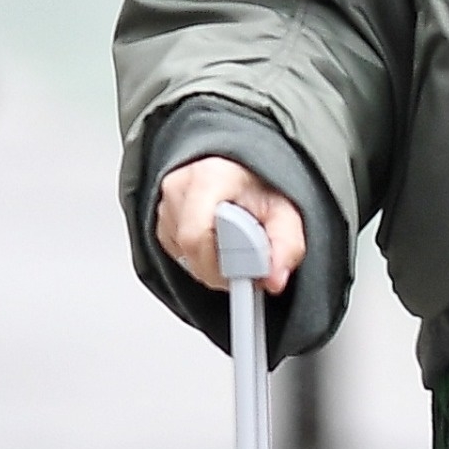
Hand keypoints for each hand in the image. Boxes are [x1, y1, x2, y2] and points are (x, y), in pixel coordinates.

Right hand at [157, 156, 305, 295]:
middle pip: (189, 249)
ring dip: (210, 263)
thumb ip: (286, 244)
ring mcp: (166, 201)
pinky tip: (216, 241)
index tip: (244, 274)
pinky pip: (177, 252)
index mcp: (209, 177)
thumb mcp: (286, 211)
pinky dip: (199, 257)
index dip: (222, 265)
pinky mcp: (162, 217)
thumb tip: (275, 278)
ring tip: (232, 244)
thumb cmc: (260, 185)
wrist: (244, 170)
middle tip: (244, 263)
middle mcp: (180, 186)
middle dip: (219, 268)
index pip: (197, 237)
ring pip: (183, 255)